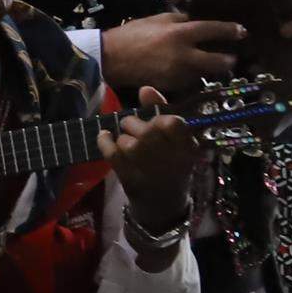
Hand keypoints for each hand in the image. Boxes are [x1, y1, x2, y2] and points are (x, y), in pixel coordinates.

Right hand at [97, 10, 245, 98]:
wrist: (110, 59)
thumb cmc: (131, 35)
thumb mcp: (155, 19)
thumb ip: (177, 20)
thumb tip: (192, 21)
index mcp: (180, 34)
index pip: (213, 31)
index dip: (230, 31)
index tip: (242, 32)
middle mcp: (184, 55)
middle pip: (217, 61)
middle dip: (227, 61)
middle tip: (230, 59)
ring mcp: (178, 73)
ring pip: (203, 73)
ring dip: (207, 70)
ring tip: (207, 66)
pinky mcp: (170, 86)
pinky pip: (187, 82)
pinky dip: (190, 77)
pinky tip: (185, 73)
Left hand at [99, 89, 197, 222]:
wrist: (163, 203)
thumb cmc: (172, 164)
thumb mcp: (178, 139)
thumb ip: (163, 111)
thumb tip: (145, 88)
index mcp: (187, 148)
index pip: (173, 124)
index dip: (160, 118)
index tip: (157, 120)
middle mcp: (170, 160)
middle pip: (146, 131)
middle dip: (135, 125)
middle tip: (135, 128)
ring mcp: (149, 171)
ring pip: (128, 143)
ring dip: (123, 138)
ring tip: (128, 142)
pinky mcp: (129, 178)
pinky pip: (111, 154)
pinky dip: (104, 141)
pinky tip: (105, 137)